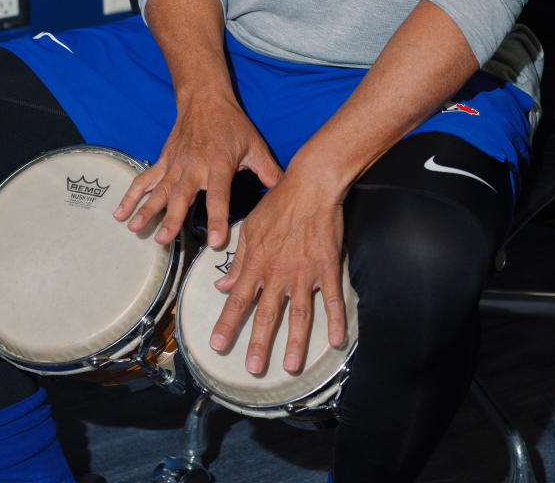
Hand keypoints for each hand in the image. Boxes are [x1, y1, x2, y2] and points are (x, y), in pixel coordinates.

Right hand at [112, 92, 281, 247]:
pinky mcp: (163, 161)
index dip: (217, 217)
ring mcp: (175, 164)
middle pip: (182, 196)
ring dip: (147, 209)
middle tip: (163, 240)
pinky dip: (131, 195)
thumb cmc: (233, 125)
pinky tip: (120, 213)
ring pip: (159, 190)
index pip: (219, 195)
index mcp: (219, 165)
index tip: (215, 240)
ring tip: (135, 228)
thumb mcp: (255, 145)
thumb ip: (269, 172)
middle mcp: (194, 166)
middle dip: (172, 218)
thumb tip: (288, 194)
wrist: (204, 98)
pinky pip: (145, 179)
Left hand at [210, 173, 346, 374]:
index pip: (238, 298)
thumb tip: (223, 285)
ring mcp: (305, 271)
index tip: (217, 345)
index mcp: (257, 262)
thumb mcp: (249, 228)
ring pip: (300, 313)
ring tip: (290, 366)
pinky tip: (338, 341)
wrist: (311, 185)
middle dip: (259, 343)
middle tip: (253, 369)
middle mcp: (278, 271)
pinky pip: (332, 297)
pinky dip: (335, 319)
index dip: (227, 323)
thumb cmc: (278, 203)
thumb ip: (238, 260)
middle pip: (267, 313)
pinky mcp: (328, 266)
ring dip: (295, 342)